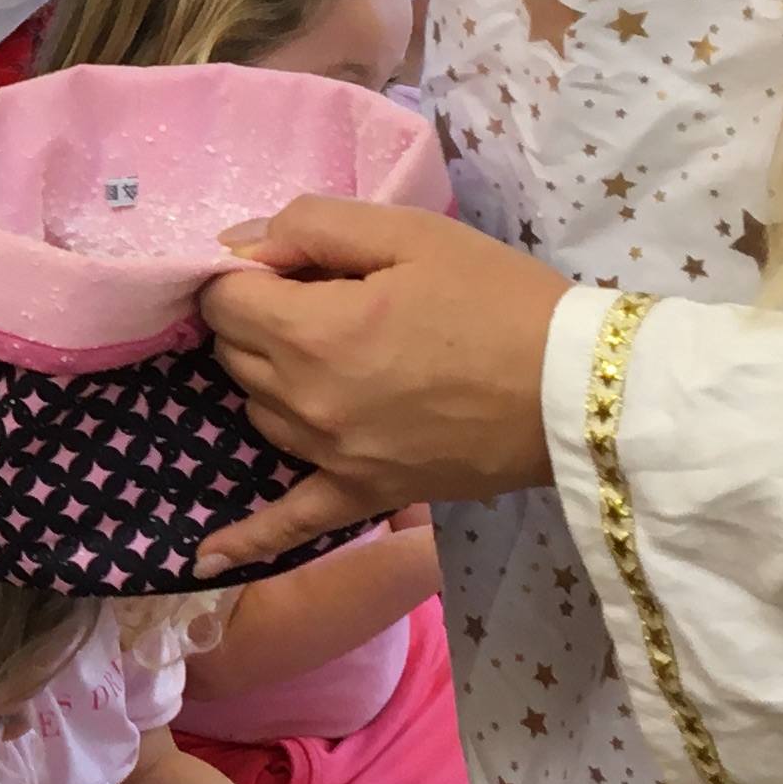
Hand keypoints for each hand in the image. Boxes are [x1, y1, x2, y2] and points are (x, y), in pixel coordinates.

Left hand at [191, 200, 568, 575]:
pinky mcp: (364, 494)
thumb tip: (240, 243)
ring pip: (257, 410)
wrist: (576, 389)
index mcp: (309, 332)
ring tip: (332, 355)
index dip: (249, 273)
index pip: (224, 299)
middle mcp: (303, 400)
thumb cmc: (498, 300)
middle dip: (259, 319)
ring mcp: (329, 455)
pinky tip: (206, 558)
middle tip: (322, 299)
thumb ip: (312, 225)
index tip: (292, 266)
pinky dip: (248, 538)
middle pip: (235, 353)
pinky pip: (290, 522)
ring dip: (272, 380)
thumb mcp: (409, 233)